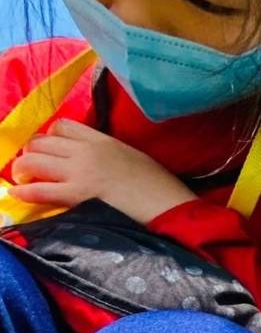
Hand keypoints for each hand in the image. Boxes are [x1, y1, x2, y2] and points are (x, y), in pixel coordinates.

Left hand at [9, 119, 195, 224]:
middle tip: (32, 168)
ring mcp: (81, 172)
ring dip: (23, 169)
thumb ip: (109, 154)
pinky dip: (24, 191)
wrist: (168, 206)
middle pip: (41, 141)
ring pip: (34, 160)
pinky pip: (39, 189)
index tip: (51, 151)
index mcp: (103, 140)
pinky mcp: (78, 194)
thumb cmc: (159, 186)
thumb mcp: (133, 158)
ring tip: (23, 180)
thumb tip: (92, 163)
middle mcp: (87, 151)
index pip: (62, 126)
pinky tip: (19, 195)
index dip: (49, 137)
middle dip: (32, 153)